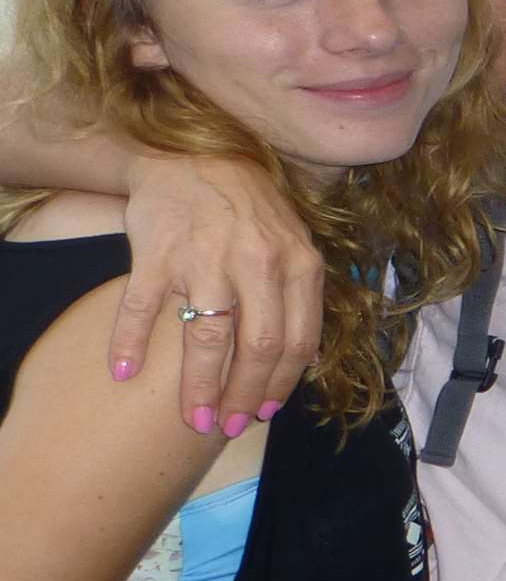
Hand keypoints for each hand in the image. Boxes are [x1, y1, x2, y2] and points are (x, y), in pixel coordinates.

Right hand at [117, 154, 323, 434]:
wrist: (195, 153)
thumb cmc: (249, 207)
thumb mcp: (295, 242)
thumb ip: (301, 295)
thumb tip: (307, 360)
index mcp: (297, 264)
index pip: (297, 340)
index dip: (280, 385)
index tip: (261, 413)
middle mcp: (258, 262)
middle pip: (258, 347)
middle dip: (242, 397)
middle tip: (223, 427)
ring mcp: (207, 257)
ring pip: (207, 337)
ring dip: (199, 387)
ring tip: (191, 417)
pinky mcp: (158, 251)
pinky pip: (142, 307)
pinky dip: (130, 343)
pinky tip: (124, 372)